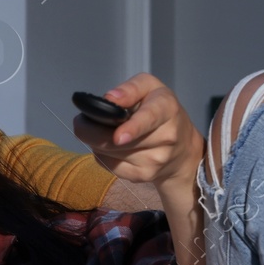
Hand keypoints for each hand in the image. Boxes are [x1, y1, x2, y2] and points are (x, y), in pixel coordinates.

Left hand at [73, 73, 204, 197]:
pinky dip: (102, 156)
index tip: (118, 137)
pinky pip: (110, 166)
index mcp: (167, 109)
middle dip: (92, 132)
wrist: (182, 149)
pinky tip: (108, 147)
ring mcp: (155, 160)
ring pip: (110, 154)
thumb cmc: (160, 110)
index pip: (149, 119)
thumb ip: (130, 89)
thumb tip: (110, 98)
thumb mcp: (150, 88)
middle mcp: (165, 137)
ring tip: (100, 131)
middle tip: (81, 121)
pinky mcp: (143, 176)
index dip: (133, 128)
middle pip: (119, 142)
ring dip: (96, 142)